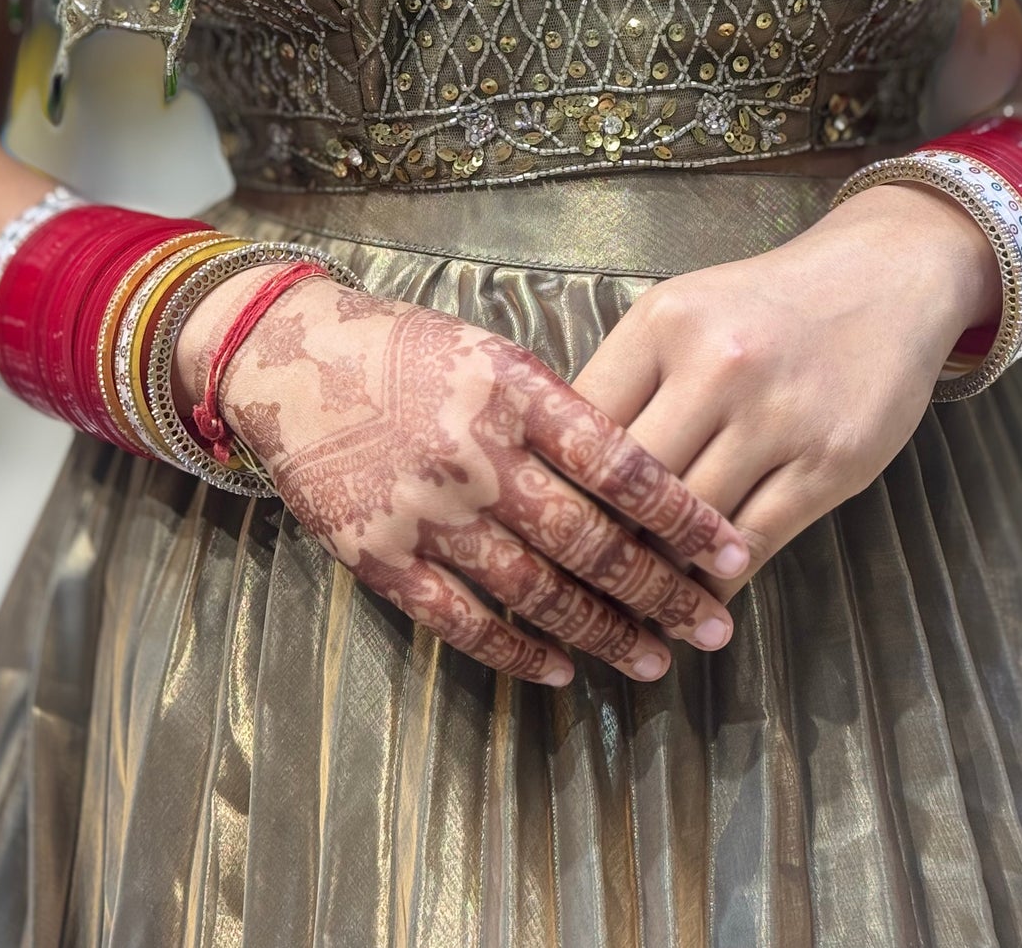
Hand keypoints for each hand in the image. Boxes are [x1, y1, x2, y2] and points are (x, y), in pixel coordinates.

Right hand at [174, 276, 751, 687]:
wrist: (288, 359)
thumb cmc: (408, 351)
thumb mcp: (494, 351)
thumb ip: (561, 407)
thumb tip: (645, 471)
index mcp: (513, 391)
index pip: (620, 463)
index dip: (684, 514)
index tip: (733, 550)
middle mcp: (475, 454)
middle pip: (588, 540)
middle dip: (661, 590)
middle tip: (714, 625)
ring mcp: (426, 511)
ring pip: (533, 590)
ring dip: (601, 632)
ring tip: (654, 659)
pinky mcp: (379, 555)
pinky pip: (458, 620)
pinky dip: (513, 652)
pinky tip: (559, 670)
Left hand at [570, 182, 999, 602]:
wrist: (885, 279)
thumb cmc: (766, 305)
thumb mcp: (686, 312)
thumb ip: (629, 378)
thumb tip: (559, 464)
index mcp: (664, 321)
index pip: (583, 420)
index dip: (554, 480)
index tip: (537, 525)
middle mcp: (718, 364)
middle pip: (630, 481)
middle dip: (597, 538)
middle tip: (572, 583)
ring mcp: (779, 416)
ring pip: (689, 523)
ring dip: (656, 571)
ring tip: (627, 606)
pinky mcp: (832, 463)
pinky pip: (753, 542)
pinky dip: (716, 579)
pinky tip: (696, 595)